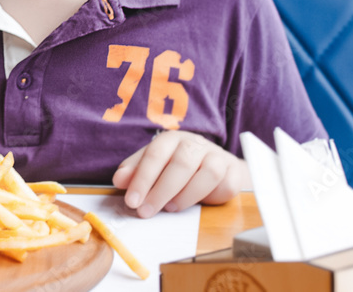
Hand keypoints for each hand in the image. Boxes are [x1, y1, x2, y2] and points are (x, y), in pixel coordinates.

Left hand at [112, 131, 249, 217]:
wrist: (216, 166)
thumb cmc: (177, 166)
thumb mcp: (153, 165)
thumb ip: (135, 171)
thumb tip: (119, 180)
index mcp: (172, 139)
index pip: (155, 154)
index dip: (142, 178)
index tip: (131, 201)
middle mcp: (195, 144)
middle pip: (181, 164)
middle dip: (160, 191)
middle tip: (146, 211)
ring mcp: (217, 156)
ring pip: (207, 174)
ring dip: (186, 196)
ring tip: (170, 208)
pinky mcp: (233, 172)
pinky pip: (226, 186)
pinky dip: (211, 198)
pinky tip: (199, 204)